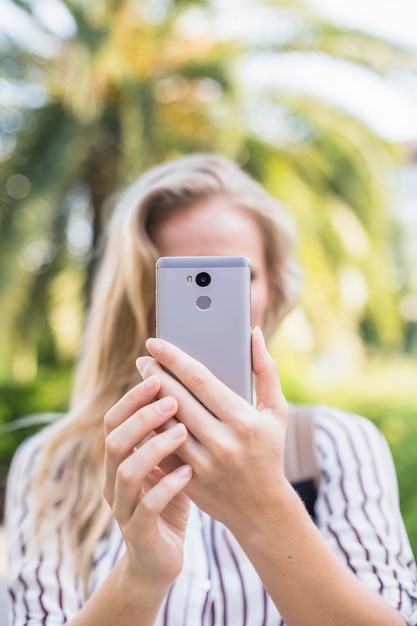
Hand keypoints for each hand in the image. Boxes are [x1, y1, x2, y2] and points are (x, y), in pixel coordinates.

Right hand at [103, 375, 192, 585]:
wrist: (160, 558)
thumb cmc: (171, 499)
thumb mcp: (170, 461)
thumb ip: (173, 431)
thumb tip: (193, 388)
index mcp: (120, 459)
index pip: (114, 419)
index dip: (132, 398)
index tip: (157, 375)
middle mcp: (114, 480)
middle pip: (114, 440)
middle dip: (142, 417)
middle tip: (172, 400)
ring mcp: (123, 508)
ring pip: (127, 471)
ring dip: (154, 447)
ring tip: (183, 431)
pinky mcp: (138, 533)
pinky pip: (147, 507)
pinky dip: (167, 486)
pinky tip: (189, 472)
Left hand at [137, 327, 287, 532]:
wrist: (262, 509)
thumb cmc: (269, 451)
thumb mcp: (276, 412)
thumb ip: (265, 370)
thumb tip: (253, 333)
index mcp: (243, 420)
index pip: (200, 380)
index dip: (174, 358)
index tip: (156, 343)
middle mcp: (222, 442)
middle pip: (176, 399)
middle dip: (155, 375)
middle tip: (144, 359)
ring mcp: (203, 464)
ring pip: (164, 424)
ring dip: (148, 401)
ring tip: (143, 382)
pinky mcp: (188, 481)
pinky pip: (162, 449)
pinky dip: (151, 430)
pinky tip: (144, 414)